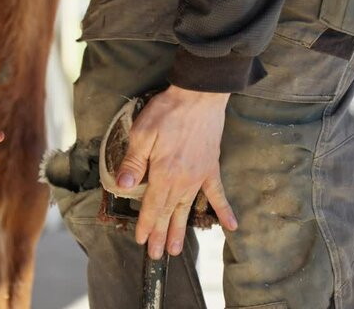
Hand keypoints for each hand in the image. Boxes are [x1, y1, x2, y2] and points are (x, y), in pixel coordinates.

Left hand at [116, 85, 236, 259]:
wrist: (199, 97)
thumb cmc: (167, 113)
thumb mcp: (142, 134)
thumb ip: (133, 163)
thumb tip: (122, 188)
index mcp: (163, 174)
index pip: (152, 207)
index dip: (146, 225)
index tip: (141, 241)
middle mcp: (182, 181)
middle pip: (169, 213)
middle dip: (161, 235)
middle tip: (156, 256)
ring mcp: (199, 177)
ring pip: (188, 209)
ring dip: (181, 230)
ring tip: (177, 250)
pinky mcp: (211, 168)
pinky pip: (218, 193)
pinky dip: (224, 210)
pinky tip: (232, 227)